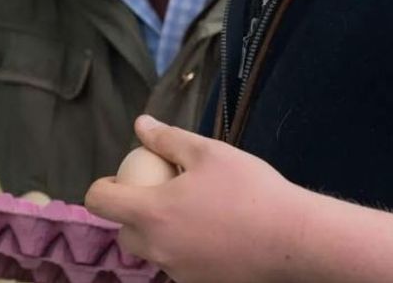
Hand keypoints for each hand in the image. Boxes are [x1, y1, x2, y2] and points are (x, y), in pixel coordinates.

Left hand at [85, 115, 304, 282]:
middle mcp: (157, 248)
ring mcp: (178, 271)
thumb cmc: (249, 189)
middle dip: (133, 212)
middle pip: (125, 231)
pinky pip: (178, 264)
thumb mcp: (208, 152)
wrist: (293, 239)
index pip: (100, 202)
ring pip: (152, 250)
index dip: (104, 186)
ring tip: (192, 211)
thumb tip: (141, 125)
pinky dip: (184, 249)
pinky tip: (212, 233)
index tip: (123, 178)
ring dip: (159, 232)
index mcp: (152, 213)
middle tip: (161, 192)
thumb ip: (167, 139)